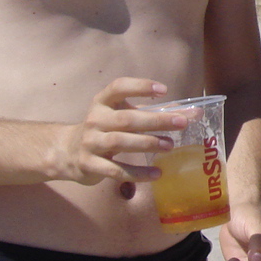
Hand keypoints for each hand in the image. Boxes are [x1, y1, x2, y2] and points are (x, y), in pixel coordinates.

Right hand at [52, 78, 185, 185]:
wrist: (66, 152)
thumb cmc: (105, 129)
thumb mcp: (123, 115)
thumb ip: (155, 112)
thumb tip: (194, 113)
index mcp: (102, 102)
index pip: (118, 87)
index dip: (140, 87)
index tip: (163, 90)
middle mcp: (95, 119)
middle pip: (126, 118)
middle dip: (155, 120)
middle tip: (181, 123)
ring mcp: (90, 142)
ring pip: (120, 141)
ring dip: (147, 143)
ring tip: (170, 145)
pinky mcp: (90, 164)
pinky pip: (116, 170)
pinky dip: (137, 172)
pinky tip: (156, 173)